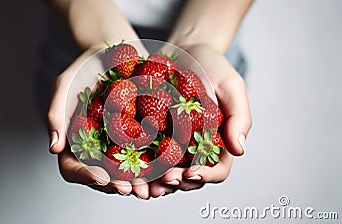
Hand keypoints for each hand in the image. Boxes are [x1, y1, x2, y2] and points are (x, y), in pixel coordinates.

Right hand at [47, 44, 151, 198]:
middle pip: (103, 176)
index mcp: (75, 141)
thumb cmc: (85, 67)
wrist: (113, 51)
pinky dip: (156, 164)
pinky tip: (166, 168)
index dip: (86, 176)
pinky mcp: (141, 134)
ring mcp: (119, 143)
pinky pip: (148, 153)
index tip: (101, 178)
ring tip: (150, 188)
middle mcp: (97, 147)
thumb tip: (53, 148)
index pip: (73, 167)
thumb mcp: (65, 85)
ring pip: (127, 171)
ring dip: (138, 183)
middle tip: (130, 189)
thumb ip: (55, 114)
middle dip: (117, 185)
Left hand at [149, 44, 251, 196]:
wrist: (183, 51)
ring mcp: (173, 144)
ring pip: (166, 173)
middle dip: (177, 182)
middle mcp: (195, 148)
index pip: (218, 169)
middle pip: (189, 178)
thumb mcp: (231, 86)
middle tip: (164, 180)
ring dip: (156, 183)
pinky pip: (146, 156)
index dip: (206, 175)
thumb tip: (240, 150)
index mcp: (218, 142)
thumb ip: (239, 117)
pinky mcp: (152, 135)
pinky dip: (140, 166)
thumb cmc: (212, 67)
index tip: (192, 172)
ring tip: (145, 185)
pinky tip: (130, 169)